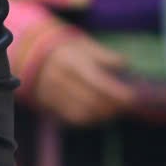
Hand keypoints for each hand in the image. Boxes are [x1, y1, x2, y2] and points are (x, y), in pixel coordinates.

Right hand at [25, 30, 139, 125]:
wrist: (32, 55)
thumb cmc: (68, 50)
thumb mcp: (84, 45)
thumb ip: (104, 56)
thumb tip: (125, 64)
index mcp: (72, 62)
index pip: (98, 82)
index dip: (117, 93)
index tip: (132, 96)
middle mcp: (62, 80)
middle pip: (92, 101)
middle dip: (113, 106)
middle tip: (128, 105)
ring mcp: (55, 94)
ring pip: (83, 113)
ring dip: (103, 115)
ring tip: (116, 110)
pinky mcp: (52, 105)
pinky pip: (74, 118)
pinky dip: (91, 119)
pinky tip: (101, 114)